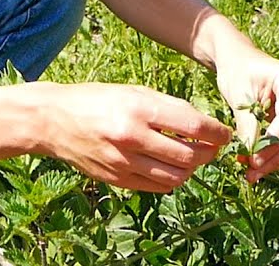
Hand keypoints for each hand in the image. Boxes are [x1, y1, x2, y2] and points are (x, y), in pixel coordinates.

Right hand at [38, 82, 230, 192]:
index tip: (224, 134)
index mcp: (139, 109)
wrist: (54, 120)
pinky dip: (172, 179)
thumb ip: (168, 107)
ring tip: (194, 156)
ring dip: (192, 168)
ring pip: (176, 175)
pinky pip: (157, 186)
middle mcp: (132, 137)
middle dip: (209, 152)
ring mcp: (124, 162)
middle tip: (213, 146)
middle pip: (189, 155)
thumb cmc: (98, 99)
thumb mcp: (134, 91)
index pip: (193, 126)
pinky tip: (172, 166)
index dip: (217, 132)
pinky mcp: (117, 180)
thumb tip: (202, 124)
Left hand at [215, 47, 278, 181]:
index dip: (273, 143)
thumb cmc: (238, 73)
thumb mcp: (238, 96)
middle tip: (249, 171)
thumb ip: (248, 126)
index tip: (251, 158)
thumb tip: (253, 157)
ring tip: (257, 172)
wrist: (241, 64)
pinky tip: (271, 166)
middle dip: (275, 158)